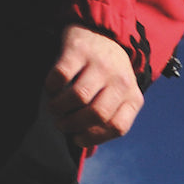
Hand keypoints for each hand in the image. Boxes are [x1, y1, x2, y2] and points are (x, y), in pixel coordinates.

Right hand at [45, 26, 143, 147]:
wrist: (103, 30)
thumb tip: (87, 153)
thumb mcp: (116, 95)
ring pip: (78, 97)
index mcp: (133, 97)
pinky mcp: (79, 50)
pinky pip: (61, 75)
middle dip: (74, 125)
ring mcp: (100, 64)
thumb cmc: (108, 72)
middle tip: (61, 124)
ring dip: (60, 108)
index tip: (78, 139)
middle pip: (96, 114)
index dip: (94, 138)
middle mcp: (120, 80)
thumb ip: (106, 120)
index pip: (117, 127)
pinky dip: (52, 86)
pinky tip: (51, 89)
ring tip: (54, 109)